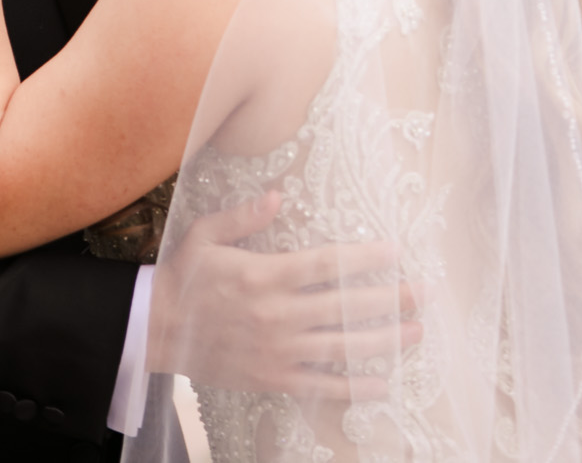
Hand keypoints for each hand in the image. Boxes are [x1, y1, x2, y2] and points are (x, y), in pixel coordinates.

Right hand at [147, 192, 421, 398]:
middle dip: (392, 299)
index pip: (328, 264)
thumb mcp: (206, 235)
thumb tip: (279, 194)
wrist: (156, 331)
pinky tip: (382, 383)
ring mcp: (278, 350)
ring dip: (384, 340)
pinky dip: (353, 386)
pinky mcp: (272, 378)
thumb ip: (245, 215)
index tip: (396, 253)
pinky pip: (321, 385)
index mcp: (266, 274)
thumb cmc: (184, 278)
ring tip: (416, 332)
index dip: (366, 259)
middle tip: (426, 294)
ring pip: (342, 346)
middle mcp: (278, 314)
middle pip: (347, 306)